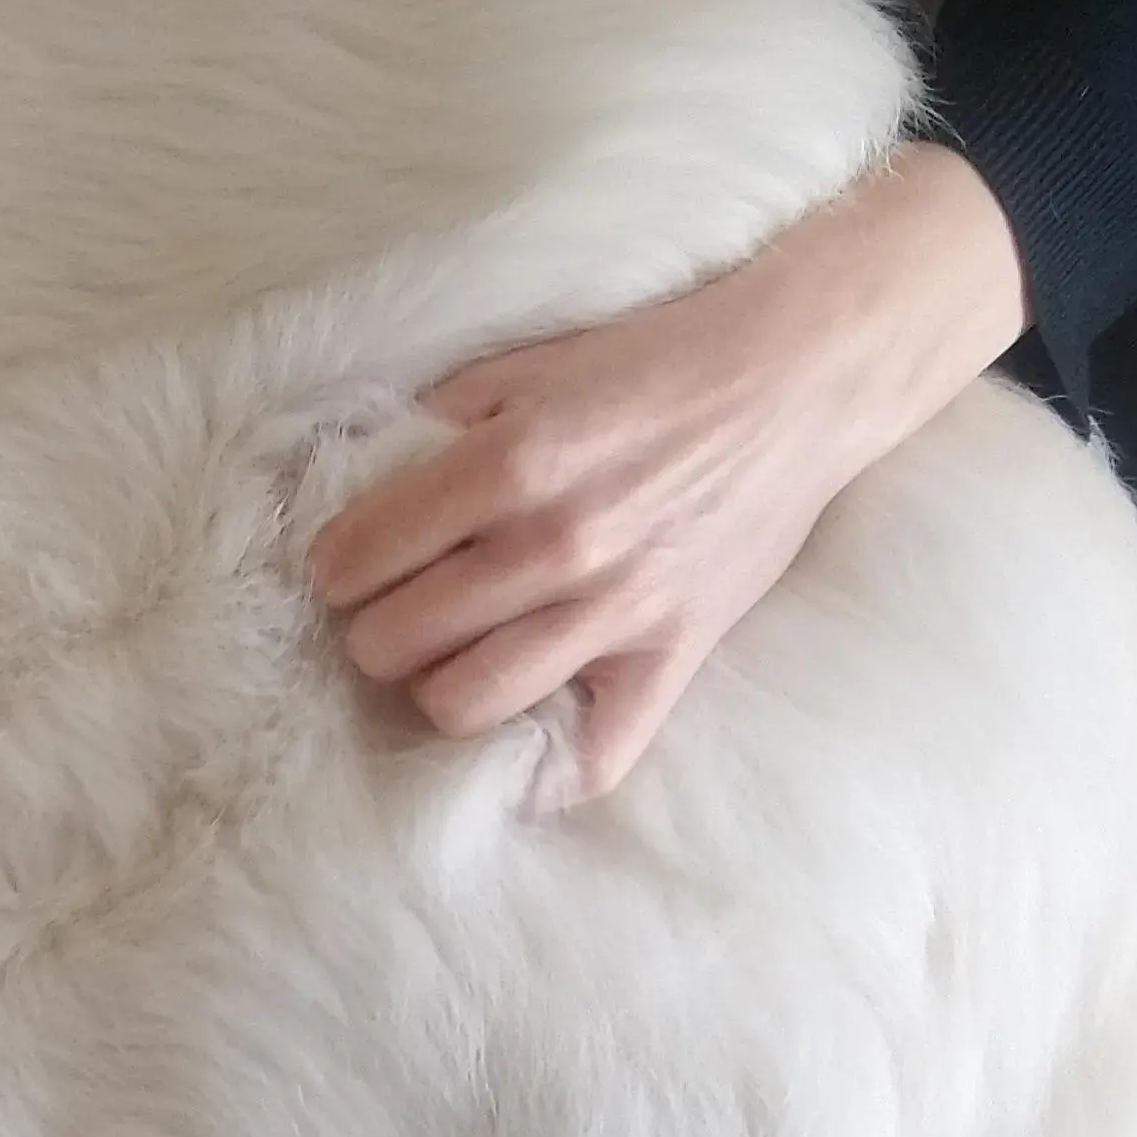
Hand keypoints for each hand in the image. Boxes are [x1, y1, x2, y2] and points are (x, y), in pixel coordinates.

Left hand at [310, 145, 1030, 799]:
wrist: (800, 376)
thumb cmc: (656, 364)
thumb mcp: (528, 366)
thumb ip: (438, 422)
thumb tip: (358, 481)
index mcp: (510, 464)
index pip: (359, 560)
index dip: (337, 570)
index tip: (348, 568)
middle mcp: (556, 545)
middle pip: (393, 643)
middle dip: (374, 630)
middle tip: (396, 611)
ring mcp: (617, 611)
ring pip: (464, 705)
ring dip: (435, 690)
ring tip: (448, 659)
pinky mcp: (673, 656)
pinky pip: (594, 759)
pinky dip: (548, 771)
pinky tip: (522, 741)